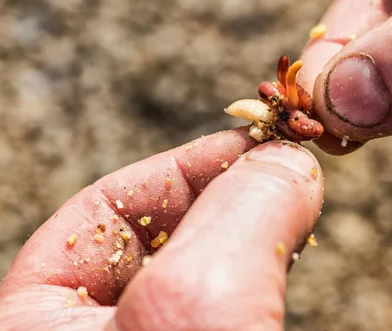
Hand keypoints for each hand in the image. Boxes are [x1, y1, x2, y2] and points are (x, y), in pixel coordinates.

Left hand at [0, 129, 323, 330]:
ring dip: (252, 232)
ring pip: (200, 272)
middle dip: (226, 193)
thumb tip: (290, 160)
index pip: (103, 209)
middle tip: (286, 169)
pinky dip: (263, 275)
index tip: (256, 141)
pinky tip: (292, 255)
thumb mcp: (199, 304)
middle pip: (156, 234)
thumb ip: (241, 213)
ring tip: (295, 208)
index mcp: (35, 322)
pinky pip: (227, 304)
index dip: (186, 164)